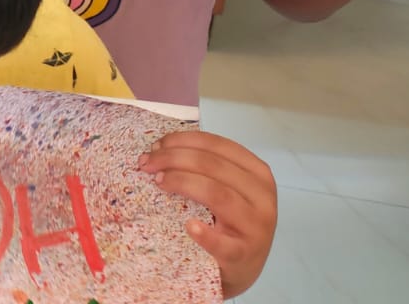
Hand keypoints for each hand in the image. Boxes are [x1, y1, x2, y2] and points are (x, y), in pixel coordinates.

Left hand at [141, 130, 276, 297]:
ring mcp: (256, 227)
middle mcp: (261, 197)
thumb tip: (157, 151)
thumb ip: (203, 167)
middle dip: (174, 159)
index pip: (218, 146)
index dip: (183, 141)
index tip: (156, 145)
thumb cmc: (230, 221)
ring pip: (216, 194)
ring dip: (182, 183)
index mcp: (257, 173)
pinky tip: (189, 226)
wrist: (242, 268)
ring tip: (159, 182)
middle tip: (147, 164)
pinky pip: (223, 243)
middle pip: (212, 166)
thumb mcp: (227, 187)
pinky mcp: (244, 255)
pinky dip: (205, 234)